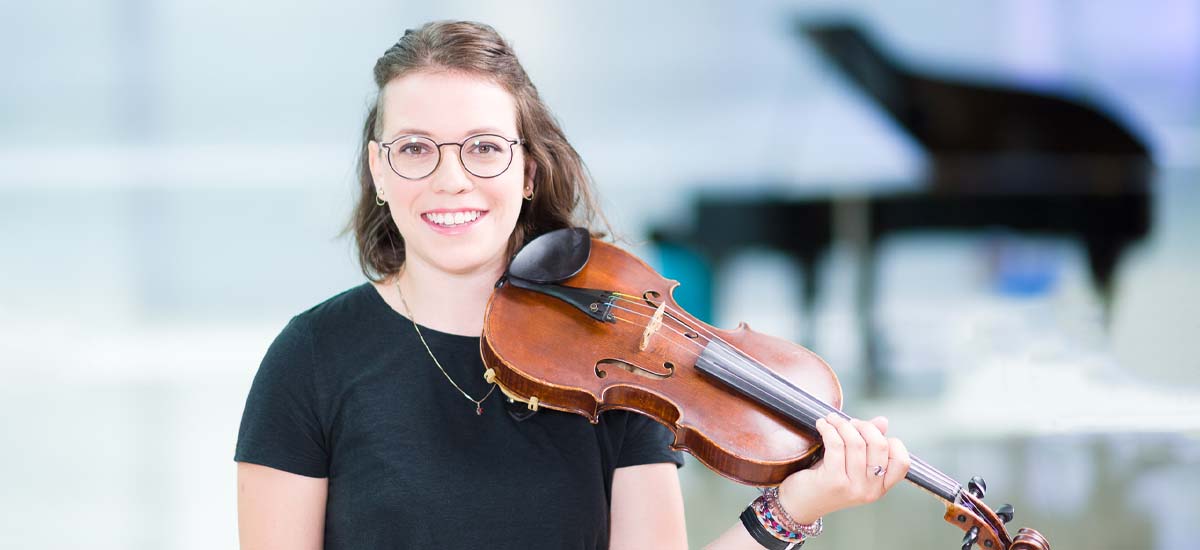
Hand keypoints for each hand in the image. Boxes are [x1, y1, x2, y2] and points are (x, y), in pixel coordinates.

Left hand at [775, 413, 910, 523]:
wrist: (799, 504)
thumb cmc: (826, 481)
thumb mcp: (851, 464)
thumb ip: (869, 444)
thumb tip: (883, 421)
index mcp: (880, 488)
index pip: (901, 462)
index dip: (890, 441)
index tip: (871, 432)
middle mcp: (870, 490)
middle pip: (879, 446)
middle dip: (864, 426)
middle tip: (849, 422)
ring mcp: (853, 487)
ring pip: (856, 442)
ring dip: (842, 424)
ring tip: (831, 420)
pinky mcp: (833, 480)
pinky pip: (836, 444)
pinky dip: (828, 428)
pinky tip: (822, 425)